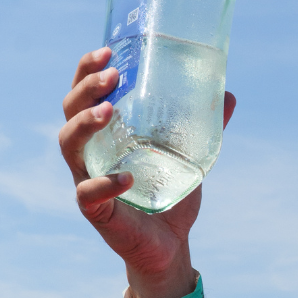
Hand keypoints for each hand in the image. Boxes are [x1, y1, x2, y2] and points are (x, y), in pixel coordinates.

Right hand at [59, 48, 235, 297]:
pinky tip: (127, 177)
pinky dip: (106, 183)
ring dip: (85, 125)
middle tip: (112, 76)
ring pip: (70, 146)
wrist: (171, 245)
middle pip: (69, 111)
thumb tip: (229, 93)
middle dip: (86, 89)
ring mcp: (87, 180)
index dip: (86, 70)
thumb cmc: (170, 195)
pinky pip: (89, 193)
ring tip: (109, 112)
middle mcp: (89, 153)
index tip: (107, 51)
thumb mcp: (189, 156)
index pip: (84, 94)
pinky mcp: (96, 211)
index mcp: (104, 134)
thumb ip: (204, 127)